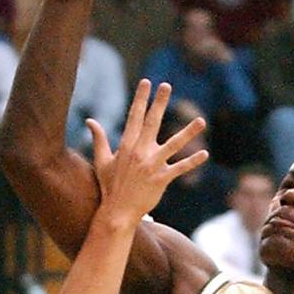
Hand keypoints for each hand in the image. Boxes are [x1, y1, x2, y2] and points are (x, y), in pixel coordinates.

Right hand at [87, 80, 207, 224]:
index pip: (134, 116)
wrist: (117, 211)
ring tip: (201, 120)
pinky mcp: (162, 179)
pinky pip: (180, 168)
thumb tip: (89, 121)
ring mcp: (152, 165)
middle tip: (166, 85)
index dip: (141, 98)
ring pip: (174, 144)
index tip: (146, 82)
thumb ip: (99, 139)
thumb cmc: (109, 186)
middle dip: (159, 102)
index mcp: (126, 145)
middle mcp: (140, 152)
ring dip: (188, 132)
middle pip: (152, 122)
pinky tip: (205, 154)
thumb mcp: (102, 160)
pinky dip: (192, 162)